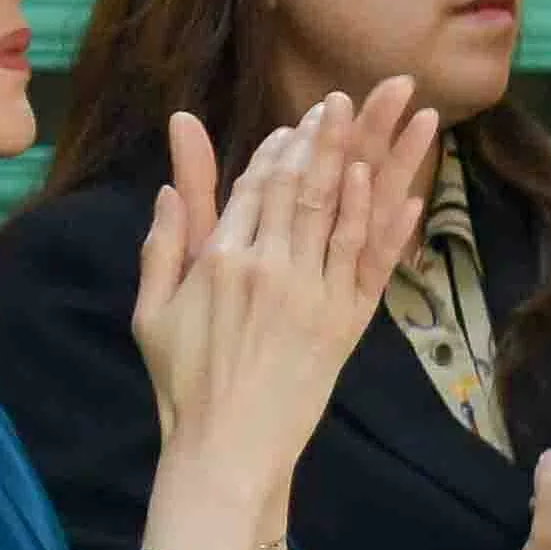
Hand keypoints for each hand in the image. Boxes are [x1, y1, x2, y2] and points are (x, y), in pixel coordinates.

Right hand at [133, 84, 434, 549]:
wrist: (227, 449)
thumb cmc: (182, 382)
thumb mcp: (152, 308)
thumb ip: (163, 240)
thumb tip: (166, 183)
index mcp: (220, 261)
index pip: (254, 187)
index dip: (278, 150)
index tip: (296, 123)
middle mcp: (270, 270)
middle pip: (301, 187)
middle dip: (322, 138)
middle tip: (341, 100)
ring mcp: (313, 296)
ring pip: (340, 212)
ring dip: (360, 160)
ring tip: (378, 121)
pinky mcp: (346, 325)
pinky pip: (370, 262)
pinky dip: (383, 221)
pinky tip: (398, 188)